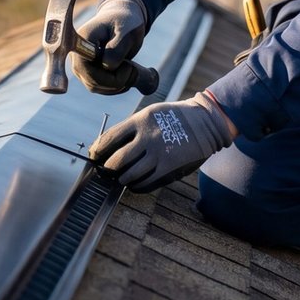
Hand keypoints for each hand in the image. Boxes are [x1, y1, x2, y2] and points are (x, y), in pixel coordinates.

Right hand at [71, 0, 148, 94]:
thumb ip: (116, 49)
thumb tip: (107, 67)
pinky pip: (99, 87)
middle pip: (91, 80)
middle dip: (116, 81)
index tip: (129, 66)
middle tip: (134, 69)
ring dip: (117, 85)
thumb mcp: (126, 32)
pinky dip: (115, 86)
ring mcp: (80, 65)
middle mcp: (76, 55)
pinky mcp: (87, 72)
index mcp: (81, 40)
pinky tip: (127, 76)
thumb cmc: (125, 23)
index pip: (85, 68)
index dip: (106, 76)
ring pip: (95, 87)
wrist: (122, 20)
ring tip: (132, 69)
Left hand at [90, 91, 235, 191]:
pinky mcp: (169, 168)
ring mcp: (159, 154)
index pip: (109, 138)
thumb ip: (131, 128)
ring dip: (121, 179)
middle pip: (117, 160)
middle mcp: (147, 138)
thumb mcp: (150, 113)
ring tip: (119, 178)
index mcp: (140, 121)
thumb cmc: (173, 117)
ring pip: (130, 175)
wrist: (206, 122)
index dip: (97, 150)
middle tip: (104, 171)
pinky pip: (146, 183)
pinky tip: (134, 183)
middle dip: (107, 169)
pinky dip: (136, 186)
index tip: (93, 156)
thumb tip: (108, 145)